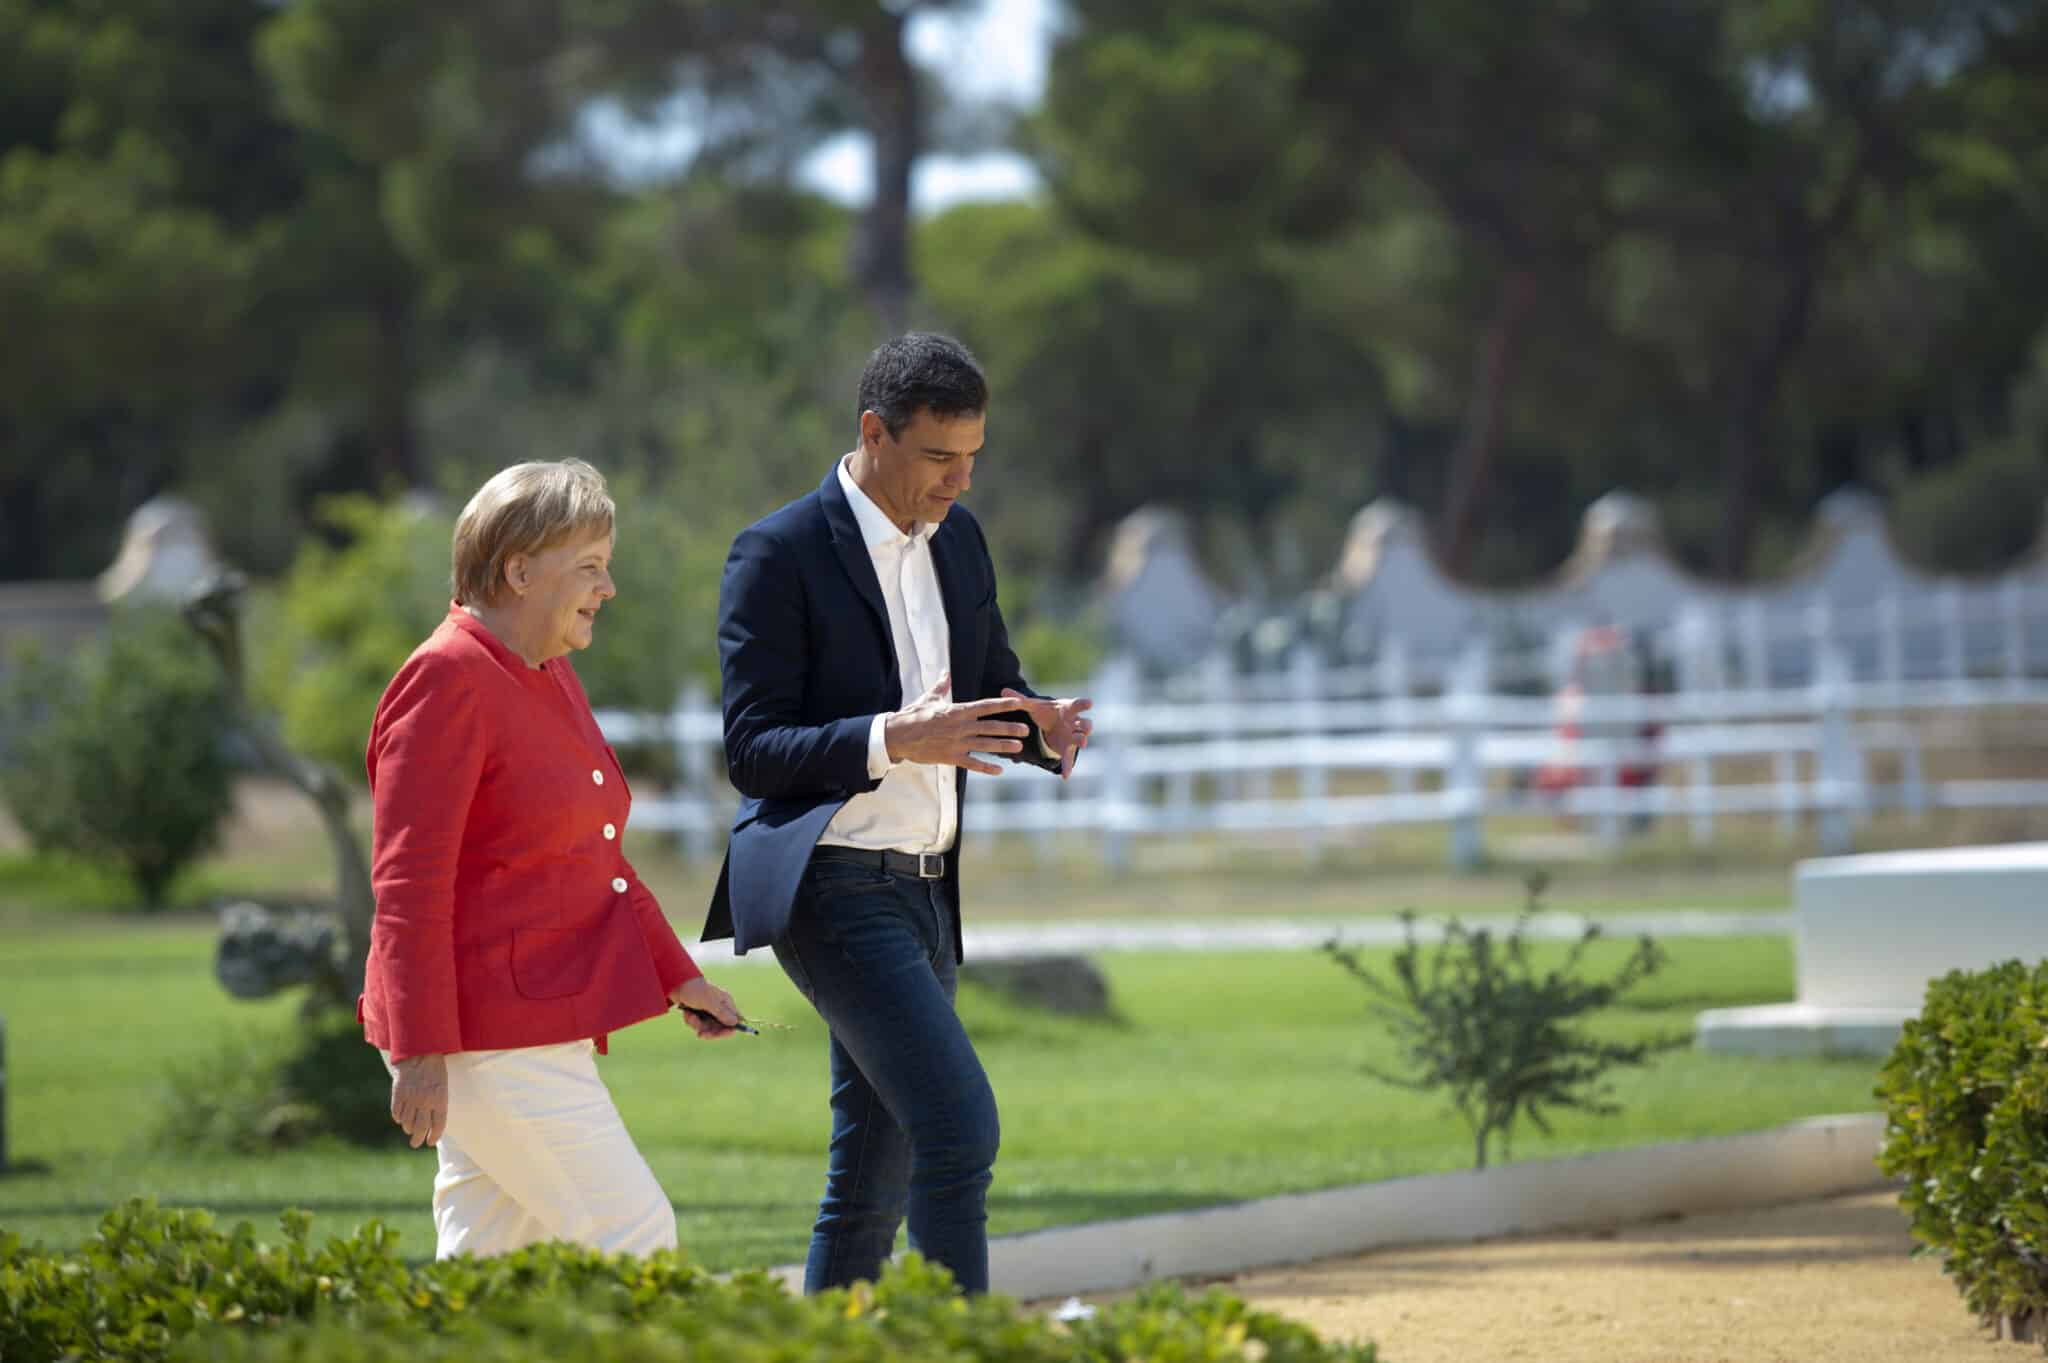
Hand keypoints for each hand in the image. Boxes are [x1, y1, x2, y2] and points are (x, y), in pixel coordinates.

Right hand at [390, 1053, 447, 1148]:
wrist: (419, 1051)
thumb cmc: (434, 1067)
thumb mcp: (442, 1084)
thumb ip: (437, 1102)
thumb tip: (432, 1120)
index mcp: (440, 1098)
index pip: (438, 1125)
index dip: (434, 1136)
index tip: (430, 1142)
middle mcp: (425, 1101)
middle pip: (421, 1128)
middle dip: (418, 1139)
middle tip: (415, 1143)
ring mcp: (411, 1098)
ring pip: (407, 1122)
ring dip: (408, 1128)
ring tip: (409, 1129)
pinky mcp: (398, 1094)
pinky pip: (396, 1112)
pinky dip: (398, 1118)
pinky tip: (400, 1119)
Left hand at [670, 975, 742, 1039]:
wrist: (676, 983)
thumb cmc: (695, 990)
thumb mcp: (709, 1001)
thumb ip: (722, 1013)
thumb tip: (735, 1023)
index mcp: (726, 1003)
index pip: (734, 1021)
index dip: (729, 1029)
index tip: (719, 1035)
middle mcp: (719, 1008)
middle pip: (720, 1028)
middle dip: (709, 1031)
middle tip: (700, 1034)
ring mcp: (709, 1012)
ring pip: (707, 1028)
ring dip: (697, 1024)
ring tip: (690, 1016)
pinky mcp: (699, 1014)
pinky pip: (698, 1025)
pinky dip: (691, 1021)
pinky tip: (687, 1013)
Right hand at [883, 672, 1032, 775]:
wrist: (897, 736)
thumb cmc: (913, 715)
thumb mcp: (929, 698)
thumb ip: (942, 687)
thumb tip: (946, 673)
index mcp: (957, 710)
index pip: (986, 706)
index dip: (1004, 705)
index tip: (1019, 703)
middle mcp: (960, 726)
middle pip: (990, 726)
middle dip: (1010, 727)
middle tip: (1026, 729)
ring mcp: (956, 743)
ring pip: (985, 745)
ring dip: (1003, 746)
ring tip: (1018, 747)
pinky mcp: (950, 757)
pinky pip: (972, 764)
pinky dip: (986, 767)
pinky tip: (999, 771)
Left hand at [999, 688, 1094, 778]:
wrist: (1054, 726)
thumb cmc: (1047, 712)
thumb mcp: (1035, 706)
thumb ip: (1021, 700)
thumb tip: (1003, 690)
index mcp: (1068, 709)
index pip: (1078, 705)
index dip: (1084, 704)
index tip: (1089, 703)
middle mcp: (1075, 722)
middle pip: (1085, 723)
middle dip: (1086, 725)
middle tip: (1086, 727)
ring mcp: (1073, 736)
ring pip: (1081, 738)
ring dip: (1082, 741)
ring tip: (1081, 743)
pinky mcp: (1068, 749)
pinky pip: (1069, 759)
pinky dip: (1067, 768)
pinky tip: (1065, 776)